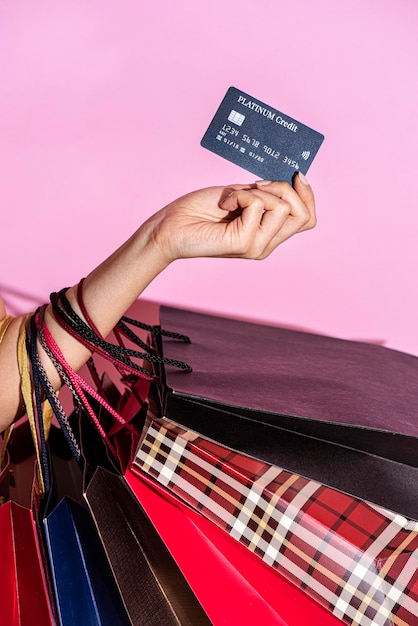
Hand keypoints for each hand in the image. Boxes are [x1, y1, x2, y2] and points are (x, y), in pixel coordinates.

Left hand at [141, 173, 315, 263]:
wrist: (171, 226)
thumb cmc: (200, 210)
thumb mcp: (242, 196)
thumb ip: (266, 194)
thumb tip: (292, 179)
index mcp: (268, 235)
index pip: (308, 219)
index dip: (307, 195)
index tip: (296, 173)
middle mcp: (266, 245)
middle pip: (303, 214)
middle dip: (284, 188)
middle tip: (255, 185)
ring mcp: (256, 247)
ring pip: (283, 206)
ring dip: (257, 190)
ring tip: (233, 197)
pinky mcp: (243, 243)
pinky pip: (258, 204)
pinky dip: (240, 195)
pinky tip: (224, 204)